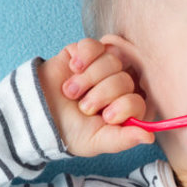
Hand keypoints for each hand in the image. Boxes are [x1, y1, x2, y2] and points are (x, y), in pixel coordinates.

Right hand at [38, 37, 153, 156]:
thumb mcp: (96, 141)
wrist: (37, 115)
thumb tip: (149, 137)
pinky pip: (94, 45)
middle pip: (124, 79)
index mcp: (125, 107)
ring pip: (111, 61)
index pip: (139, 100)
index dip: (123, 107)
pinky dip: (83, 57)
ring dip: (87, 80)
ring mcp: (103, 66)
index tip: (106, 117)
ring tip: (71, 92)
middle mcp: (118, 85)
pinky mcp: (85, 51)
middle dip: (100, 95)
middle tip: (83, 106)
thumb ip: (123, 140)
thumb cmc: (69, 131)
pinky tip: (73, 69)